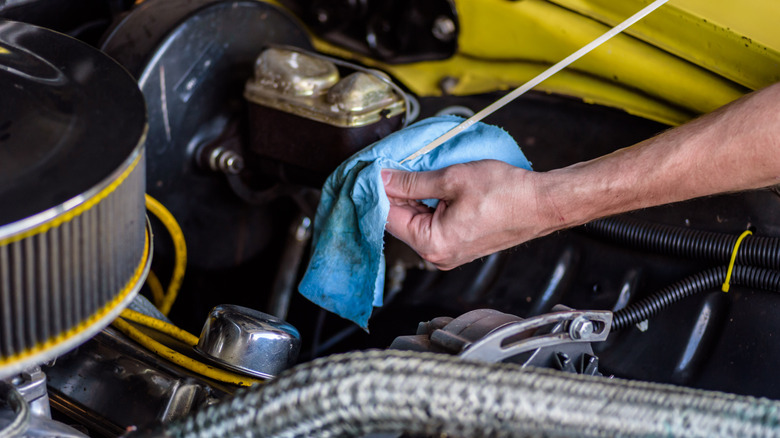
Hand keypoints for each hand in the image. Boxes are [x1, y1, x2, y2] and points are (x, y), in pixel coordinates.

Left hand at [382, 160, 551, 269]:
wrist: (542, 204)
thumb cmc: (506, 194)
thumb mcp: (452, 179)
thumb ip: (412, 181)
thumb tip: (384, 179)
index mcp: (432, 244)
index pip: (389, 216)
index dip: (379, 190)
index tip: (374, 170)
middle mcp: (438, 256)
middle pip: (401, 220)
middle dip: (397, 192)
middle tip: (397, 164)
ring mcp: (448, 252)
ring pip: (417, 221)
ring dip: (414, 197)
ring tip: (420, 171)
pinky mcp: (459, 245)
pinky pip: (433, 223)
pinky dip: (429, 204)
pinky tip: (434, 185)